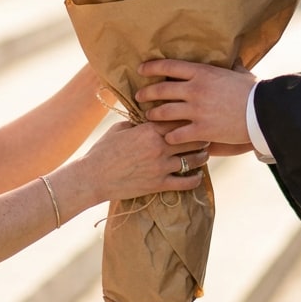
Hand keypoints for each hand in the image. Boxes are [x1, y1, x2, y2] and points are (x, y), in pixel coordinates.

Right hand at [82, 119, 209, 201]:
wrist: (93, 176)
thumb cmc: (103, 149)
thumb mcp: (121, 128)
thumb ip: (140, 122)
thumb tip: (151, 116)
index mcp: (149, 129)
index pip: (180, 118)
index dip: (191, 117)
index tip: (197, 117)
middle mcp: (159, 147)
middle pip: (192, 138)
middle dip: (202, 136)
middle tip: (207, 134)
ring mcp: (161, 167)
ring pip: (193, 160)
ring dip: (201, 157)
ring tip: (204, 154)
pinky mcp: (159, 185)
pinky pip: (185, 183)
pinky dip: (195, 179)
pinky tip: (197, 175)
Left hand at [136, 58, 254, 146]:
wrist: (264, 112)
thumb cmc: (254, 91)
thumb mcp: (240, 74)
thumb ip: (231, 68)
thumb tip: (235, 60)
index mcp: (202, 73)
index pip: (168, 66)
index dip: (151, 67)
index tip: (141, 69)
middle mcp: (195, 90)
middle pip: (161, 90)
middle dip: (146, 93)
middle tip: (138, 96)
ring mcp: (196, 111)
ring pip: (164, 113)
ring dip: (154, 115)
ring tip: (149, 117)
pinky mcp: (202, 130)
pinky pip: (177, 135)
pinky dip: (170, 137)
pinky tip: (167, 139)